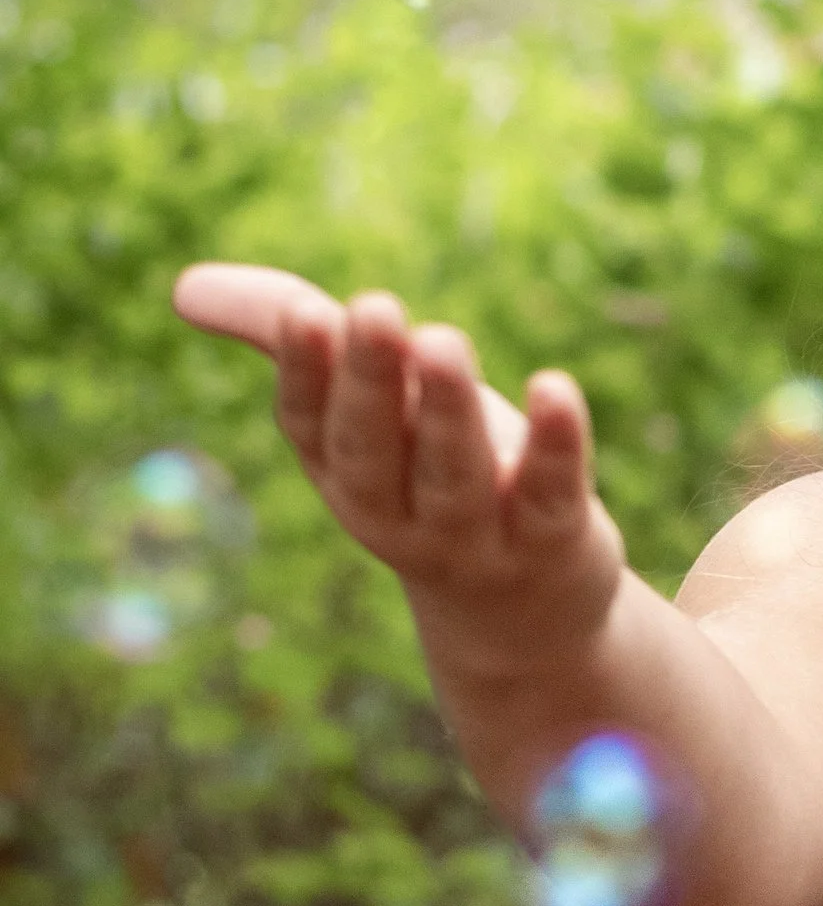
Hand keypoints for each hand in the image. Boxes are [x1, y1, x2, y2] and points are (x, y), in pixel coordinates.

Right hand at [176, 263, 622, 670]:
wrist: (524, 618)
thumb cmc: (433, 478)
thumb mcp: (365, 410)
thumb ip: (287, 340)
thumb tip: (182, 287)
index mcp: (345, 473)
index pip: (311, 425)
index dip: (306, 373)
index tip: (306, 310)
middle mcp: (400, 512)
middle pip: (375, 452)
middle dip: (370, 383)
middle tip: (373, 307)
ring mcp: (475, 535)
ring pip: (455, 476)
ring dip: (448, 410)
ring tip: (441, 339)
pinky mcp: (553, 540)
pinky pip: (551, 493)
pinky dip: (556, 445)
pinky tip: (555, 388)